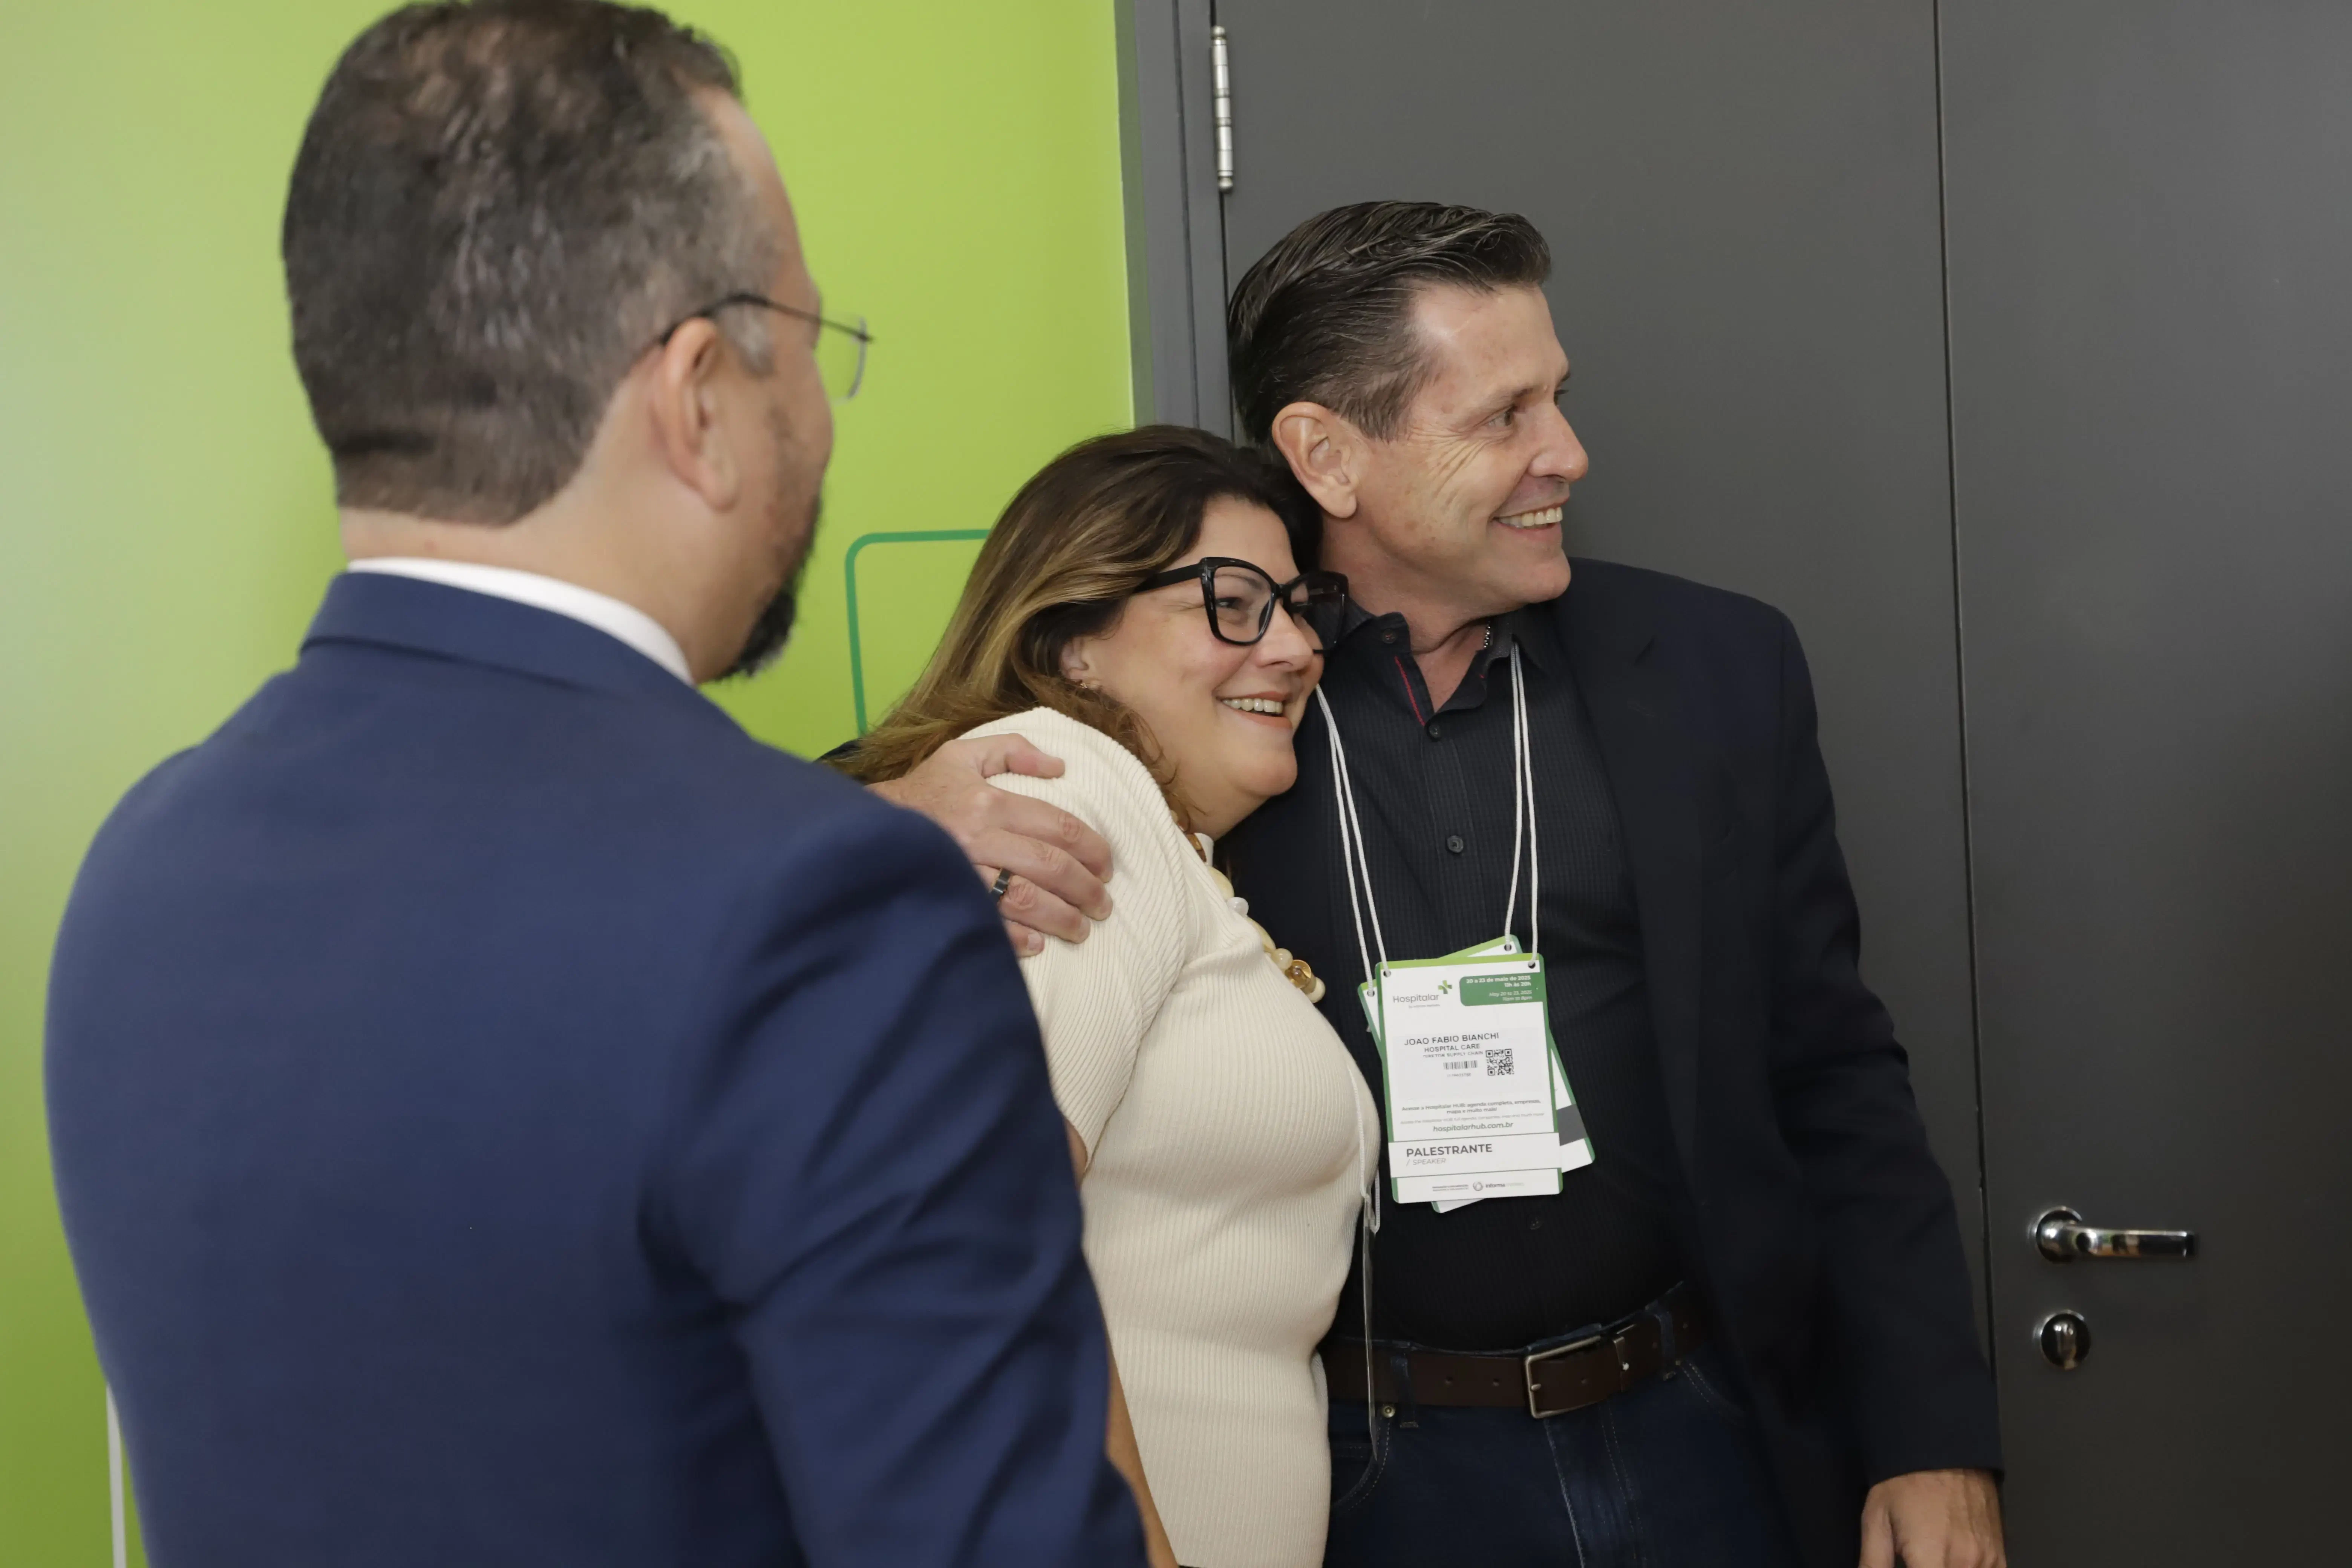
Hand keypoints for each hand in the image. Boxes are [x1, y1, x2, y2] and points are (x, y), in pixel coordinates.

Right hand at [870, 733, 1112, 954]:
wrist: (867, 825)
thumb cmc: (923, 790)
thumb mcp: (963, 755)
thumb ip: (1012, 749)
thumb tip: (1060, 765)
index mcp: (990, 801)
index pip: (1059, 826)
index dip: (1092, 848)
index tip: (1107, 866)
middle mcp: (979, 837)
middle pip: (1049, 866)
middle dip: (1085, 888)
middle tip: (1103, 905)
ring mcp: (962, 872)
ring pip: (1025, 898)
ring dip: (1061, 917)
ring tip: (1082, 929)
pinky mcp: (945, 899)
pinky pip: (989, 923)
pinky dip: (1017, 938)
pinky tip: (1037, 945)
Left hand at [1860, 1468, 2003, 1567]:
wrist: (1943, 1450)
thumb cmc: (1902, 1485)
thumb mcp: (1876, 1521)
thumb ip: (1874, 1563)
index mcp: (1930, 1559)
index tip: (1909, 1564)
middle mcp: (1964, 1564)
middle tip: (1916, 1560)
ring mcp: (1987, 1560)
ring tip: (1933, 1558)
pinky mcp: (1999, 1555)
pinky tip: (1955, 1562)